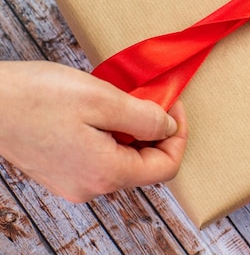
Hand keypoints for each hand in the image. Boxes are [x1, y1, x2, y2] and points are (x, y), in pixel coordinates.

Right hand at [0, 61, 187, 202]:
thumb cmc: (36, 97)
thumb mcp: (102, 99)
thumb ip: (144, 117)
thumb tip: (169, 128)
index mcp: (106, 173)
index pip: (166, 168)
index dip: (178, 136)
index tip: (174, 106)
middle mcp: (91, 186)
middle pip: (145, 165)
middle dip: (155, 131)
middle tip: (149, 97)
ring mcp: (73, 182)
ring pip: (123, 160)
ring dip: (132, 131)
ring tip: (121, 101)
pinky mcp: (60, 171)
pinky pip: (101, 157)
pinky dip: (111, 135)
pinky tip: (98, 111)